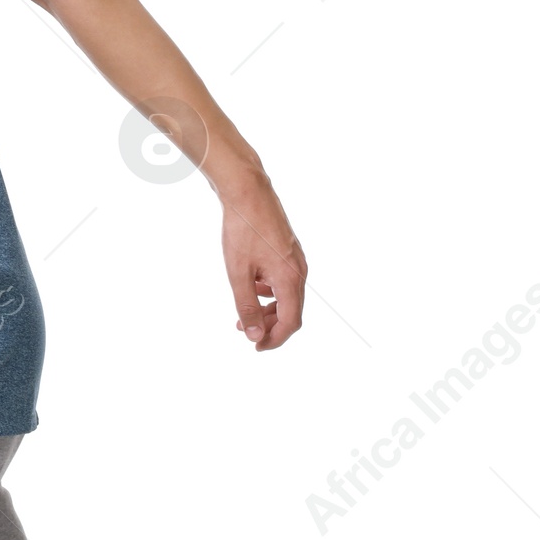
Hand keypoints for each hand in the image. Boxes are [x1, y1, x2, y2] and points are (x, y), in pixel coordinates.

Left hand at [220, 179, 305, 350]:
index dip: (275, 339)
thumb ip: (247, 306)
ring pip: (289, 297)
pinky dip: (271, 292)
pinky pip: (285, 281)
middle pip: (292, 312)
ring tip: (245, 313)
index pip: (291, 322)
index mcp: (290, 278)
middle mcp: (300, 271)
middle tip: (246, 332)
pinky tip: (253, 288)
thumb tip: (255, 336)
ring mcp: (297, 260)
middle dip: (270, 326)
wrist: (248, 192)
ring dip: (269, 310)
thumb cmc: (242, 230)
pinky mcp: (290, 252)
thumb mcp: (239, 274)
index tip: (256, 347)